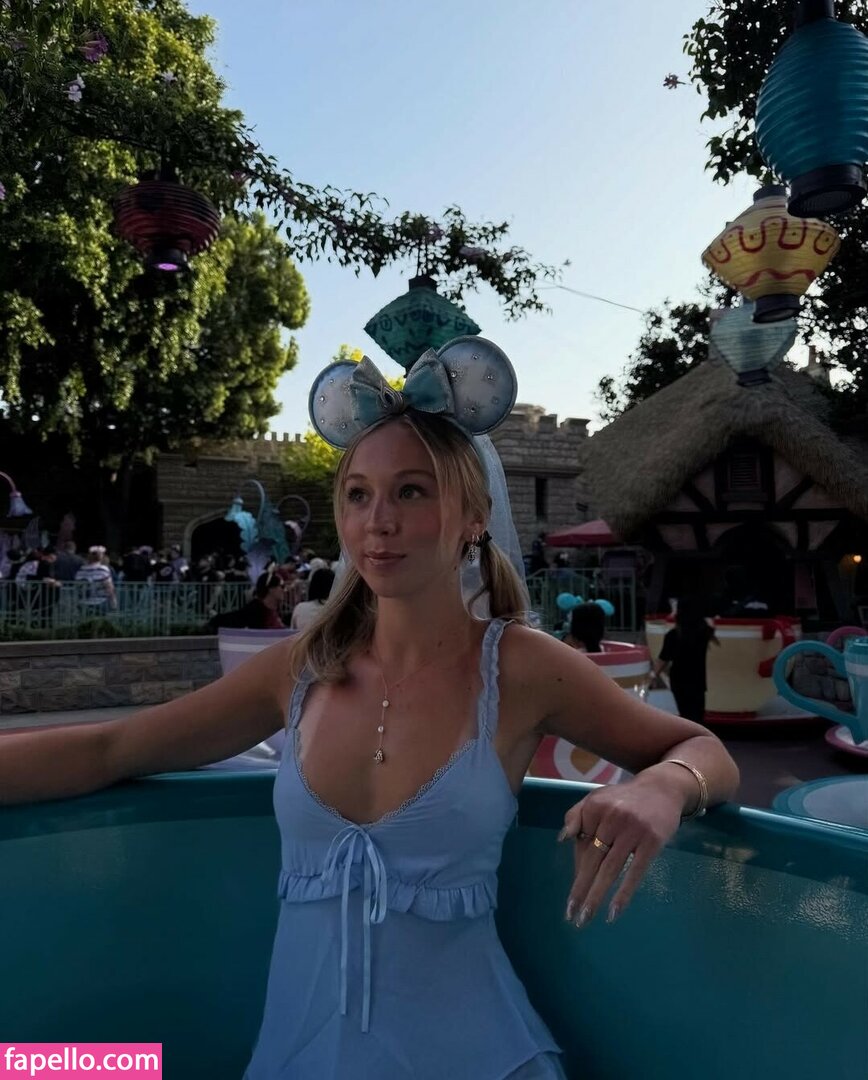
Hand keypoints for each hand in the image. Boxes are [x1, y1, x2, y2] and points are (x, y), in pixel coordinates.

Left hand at [557, 778, 682, 928]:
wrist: (662, 789)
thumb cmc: (625, 799)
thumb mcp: (597, 798)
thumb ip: (577, 815)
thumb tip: (562, 839)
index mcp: (595, 807)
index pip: (581, 845)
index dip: (578, 868)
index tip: (574, 892)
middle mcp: (612, 818)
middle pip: (592, 860)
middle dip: (580, 889)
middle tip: (571, 916)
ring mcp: (633, 830)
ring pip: (610, 869)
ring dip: (596, 896)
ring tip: (585, 918)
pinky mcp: (652, 842)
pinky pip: (635, 872)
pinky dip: (623, 894)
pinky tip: (613, 912)